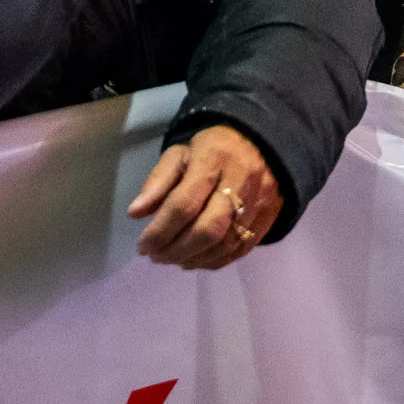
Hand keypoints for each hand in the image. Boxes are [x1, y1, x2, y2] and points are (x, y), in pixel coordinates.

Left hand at [128, 125, 279, 269]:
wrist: (262, 143)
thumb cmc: (213, 149)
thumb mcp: (180, 153)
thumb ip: (158, 181)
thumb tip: (135, 213)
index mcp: (213, 159)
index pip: (184, 204)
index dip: (160, 230)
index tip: (143, 245)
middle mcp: (240, 182)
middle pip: (208, 229)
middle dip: (176, 250)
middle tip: (156, 256)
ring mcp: (258, 202)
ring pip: (225, 243)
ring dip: (193, 258)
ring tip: (171, 259)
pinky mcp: (268, 218)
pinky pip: (241, 249)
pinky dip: (213, 261)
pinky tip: (194, 260)